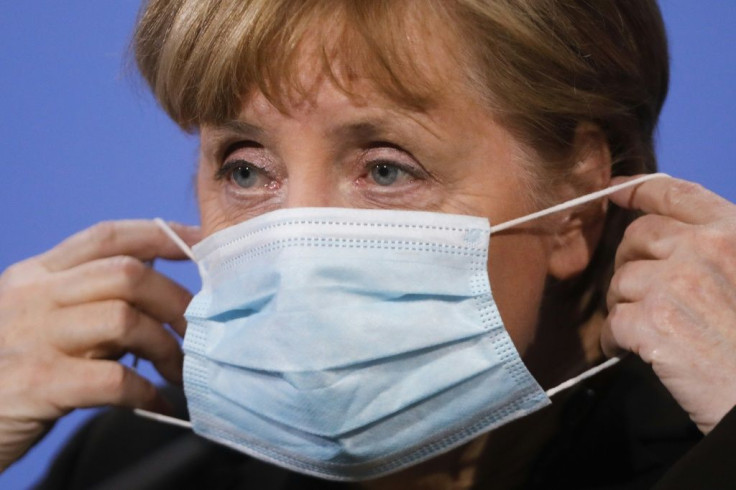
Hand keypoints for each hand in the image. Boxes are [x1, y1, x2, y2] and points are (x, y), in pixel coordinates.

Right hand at [0, 220, 199, 470]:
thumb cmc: (13, 370)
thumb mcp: (44, 320)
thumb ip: (92, 299)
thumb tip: (160, 282)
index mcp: (37, 274)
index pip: (107, 236)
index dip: (161, 235)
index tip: (201, 244)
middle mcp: (33, 296)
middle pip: (128, 274)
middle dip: (176, 302)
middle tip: (198, 332)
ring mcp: (32, 337)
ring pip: (125, 320)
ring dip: (166, 348)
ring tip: (180, 372)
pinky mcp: (37, 383)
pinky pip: (113, 378)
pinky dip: (146, 393)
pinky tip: (158, 404)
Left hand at [602, 175, 735, 433]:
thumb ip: (716, 250)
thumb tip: (672, 240)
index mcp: (733, 231)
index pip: (676, 194)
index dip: (640, 189)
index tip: (616, 190)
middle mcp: (703, 249)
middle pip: (637, 236)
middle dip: (629, 260)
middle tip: (637, 290)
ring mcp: (675, 284)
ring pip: (621, 281)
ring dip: (623, 304)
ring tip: (644, 329)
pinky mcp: (653, 322)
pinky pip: (613, 321)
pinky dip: (614, 339)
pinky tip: (628, 350)